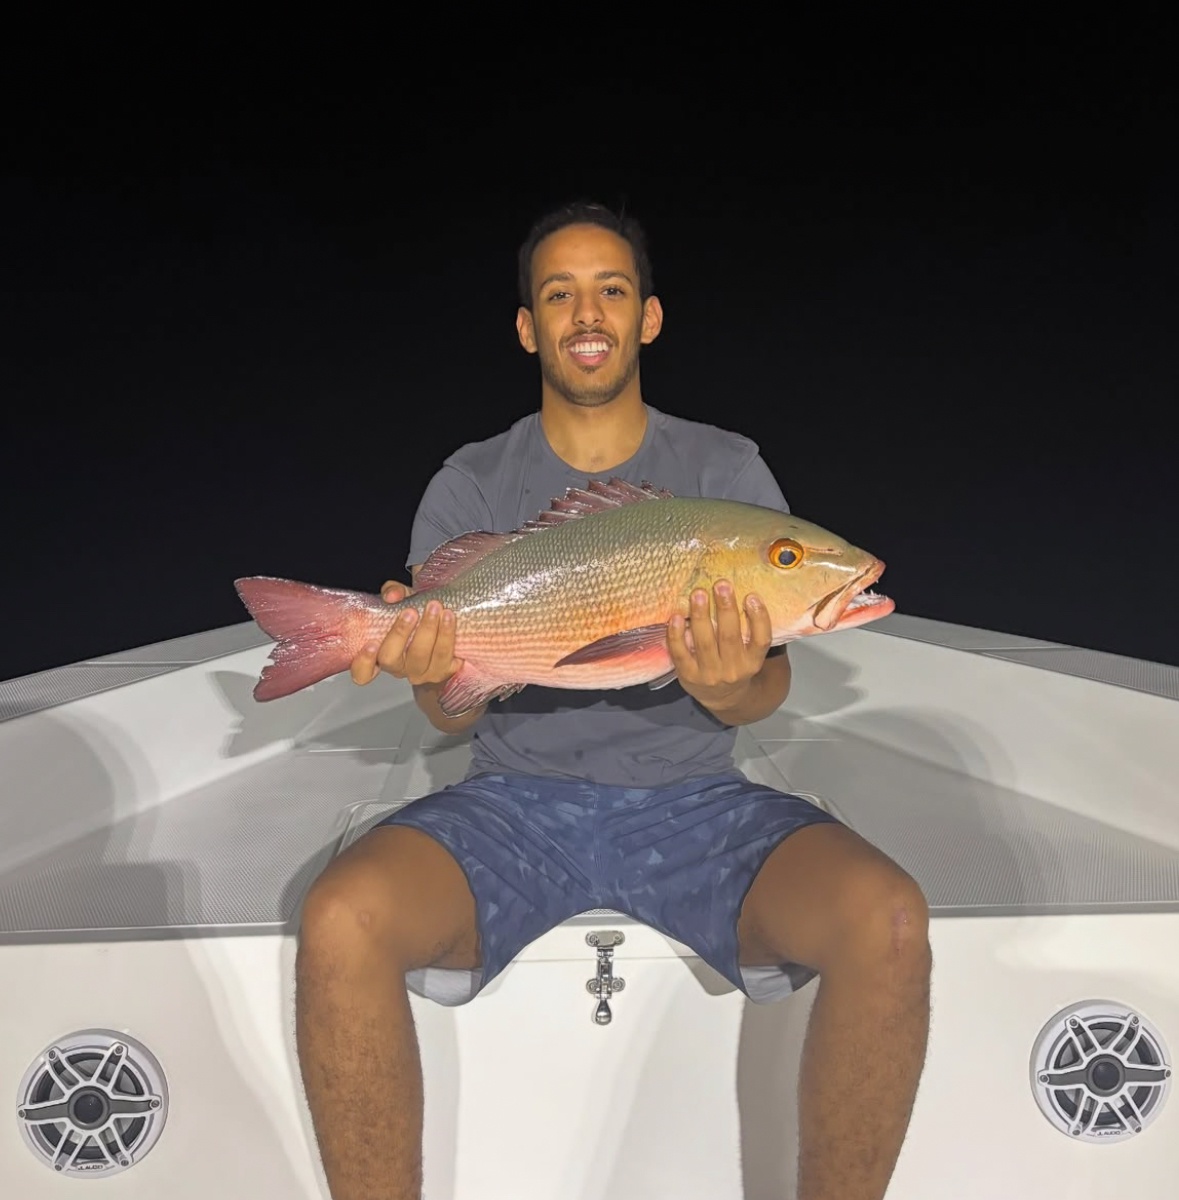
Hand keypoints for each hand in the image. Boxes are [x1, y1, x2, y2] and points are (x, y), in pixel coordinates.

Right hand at [350, 581, 461, 687]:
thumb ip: (394, 592)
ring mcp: (422, 673)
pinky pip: (445, 657)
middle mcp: (399, 668)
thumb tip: (393, 595)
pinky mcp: (444, 671)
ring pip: (422, 657)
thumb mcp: (403, 600)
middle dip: (400, 633)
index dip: (364, 662)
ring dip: (428, 630)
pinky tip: (449, 618)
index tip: (371, 643)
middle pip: (391, 659)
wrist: (444, 622)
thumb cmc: (417, 615)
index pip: (363, 672)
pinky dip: (447, 635)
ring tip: (436, 608)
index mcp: (381, 655)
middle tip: (411, 611)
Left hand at [667, 580, 771, 713]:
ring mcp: (709, 675)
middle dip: (725, 609)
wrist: (723, 699)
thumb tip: (751, 595)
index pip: (761, 640)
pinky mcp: (688, 676)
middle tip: (721, 584)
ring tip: (698, 594)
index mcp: (753, 663)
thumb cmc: (736, 666)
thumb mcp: (752, 655)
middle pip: (730, 637)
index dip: (758, 618)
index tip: (751, 596)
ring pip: (705, 643)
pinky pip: (680, 653)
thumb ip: (753, 631)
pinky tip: (675, 617)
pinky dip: (676, 635)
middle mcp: (733, 670)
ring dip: (700, 616)